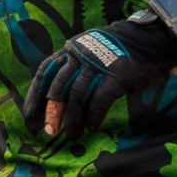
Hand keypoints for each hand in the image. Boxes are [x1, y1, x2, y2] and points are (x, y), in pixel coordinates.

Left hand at [22, 18, 176, 139]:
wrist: (146, 41)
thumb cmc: (114, 54)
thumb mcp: (87, 55)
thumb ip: (72, 71)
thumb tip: (54, 104)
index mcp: (69, 50)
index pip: (44, 74)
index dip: (34, 97)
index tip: (29, 118)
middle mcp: (79, 55)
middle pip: (58, 87)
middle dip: (51, 113)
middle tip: (49, 132)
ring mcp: (97, 64)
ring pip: (76, 95)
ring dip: (72, 119)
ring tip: (72, 135)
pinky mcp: (116, 74)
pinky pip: (99, 99)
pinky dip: (94, 116)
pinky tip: (92, 127)